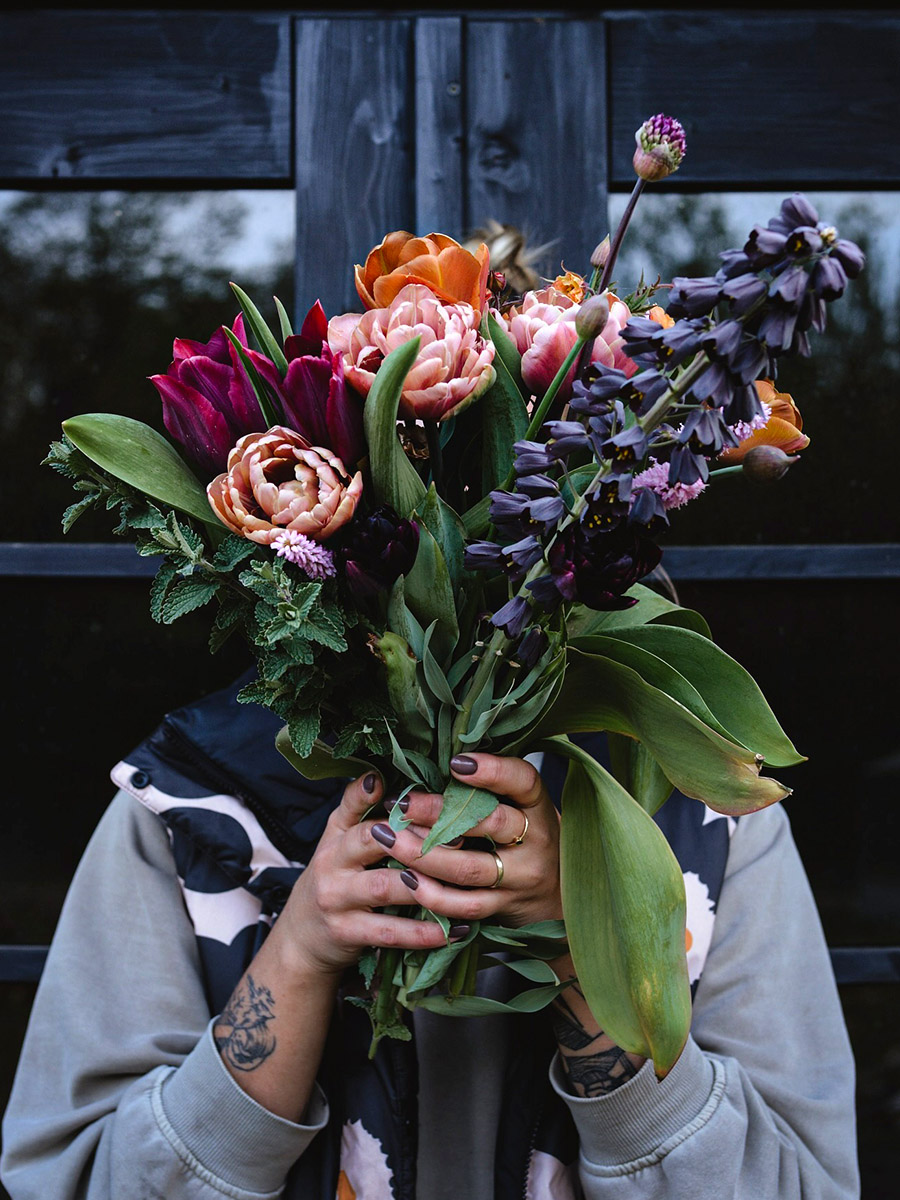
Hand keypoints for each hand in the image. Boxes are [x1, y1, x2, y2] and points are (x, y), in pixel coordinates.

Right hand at [274, 771, 463, 981]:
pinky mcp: (345, 932)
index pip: (354, 807)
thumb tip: (380, 774)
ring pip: (384, 886)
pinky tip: (454, 930)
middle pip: (372, 841)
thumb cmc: (335, 880)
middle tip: (459, 840)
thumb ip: (358, 810)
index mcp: (336, 834)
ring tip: (462, 886)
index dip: (377, 796)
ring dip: (426, 886)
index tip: (411, 795)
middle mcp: (331, 862)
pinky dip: (423, 932)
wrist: (302, 938)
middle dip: (415, 839)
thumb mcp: (339, 842)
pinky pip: (389, 932)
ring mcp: (336, 898)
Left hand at [372, 752, 562, 928]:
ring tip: (388, 838)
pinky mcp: (504, 907)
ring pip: (469, 867)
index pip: (523, 781)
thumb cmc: (528, 837)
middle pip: (490, 823)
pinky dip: (432, 894)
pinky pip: (465, 905)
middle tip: (401, 803)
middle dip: (439, 812)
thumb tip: (432, 761)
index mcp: (539, 805)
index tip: (456, 764)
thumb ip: (490, 788)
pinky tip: (406, 878)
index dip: (492, 771)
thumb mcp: (522, 807)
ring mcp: (521, 877)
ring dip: (423, 854)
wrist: (561, 895)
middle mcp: (536, 840)